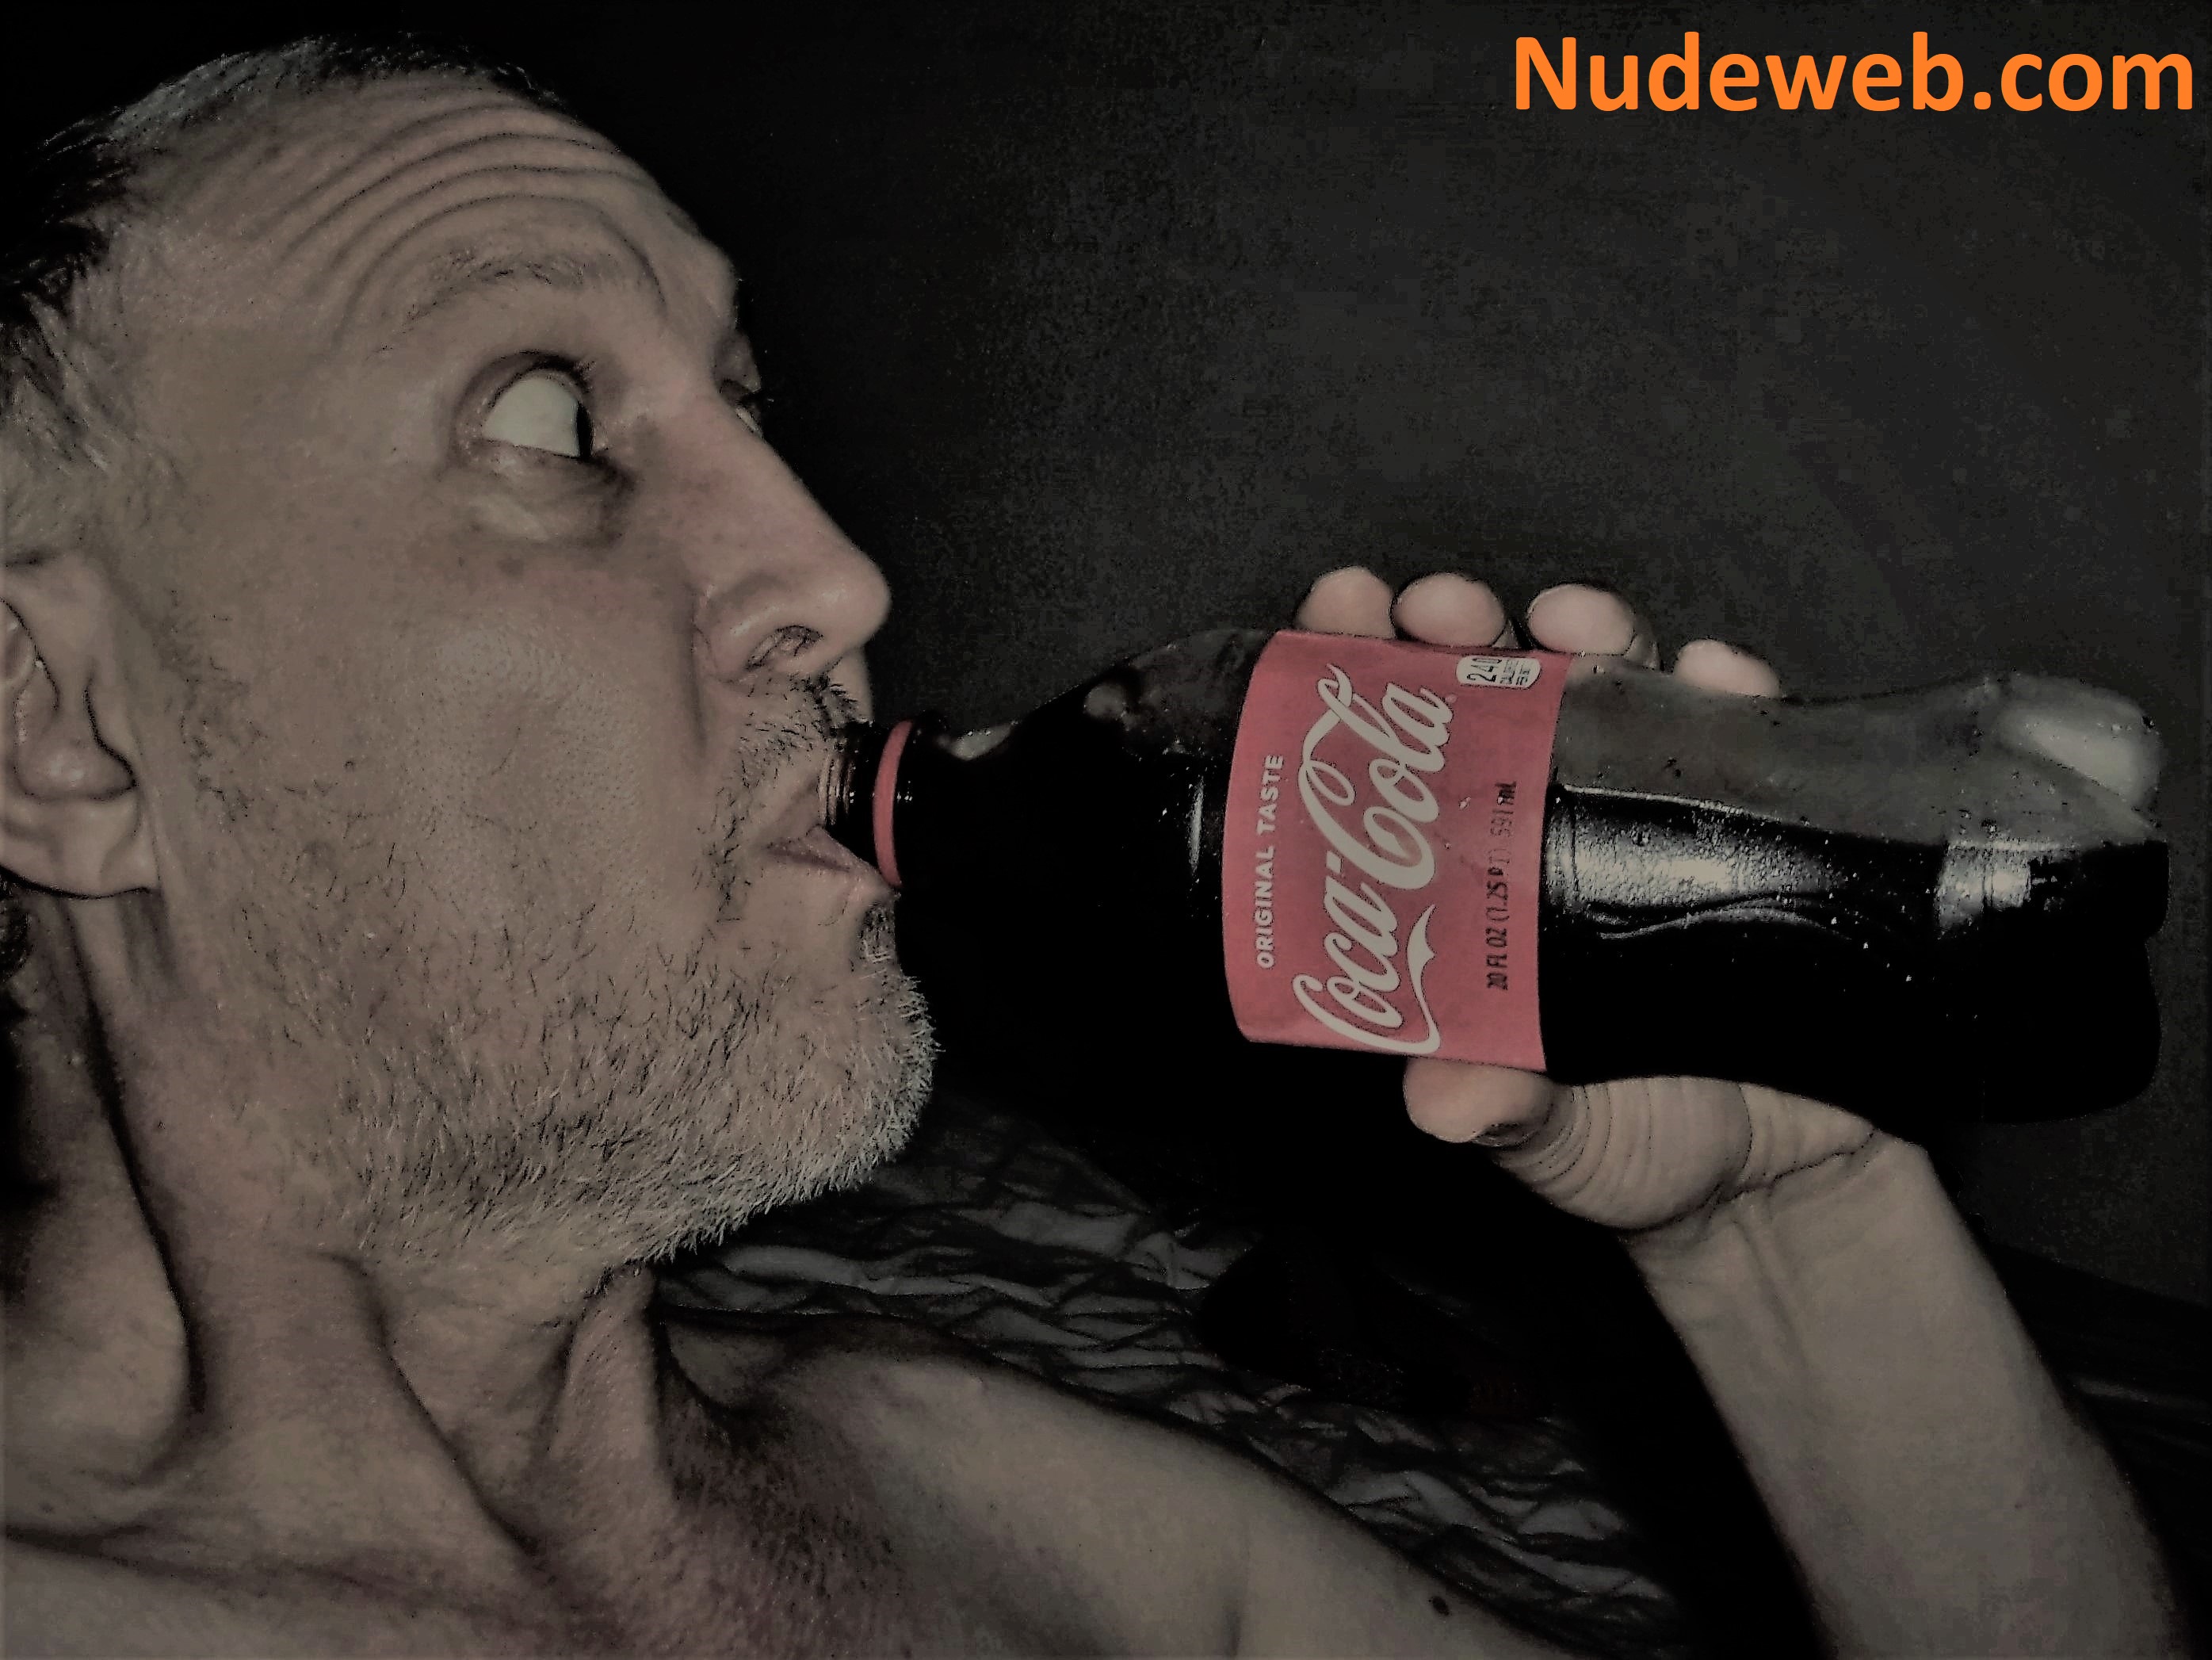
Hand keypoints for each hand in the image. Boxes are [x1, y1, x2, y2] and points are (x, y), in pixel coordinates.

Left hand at [1293, 568, 1880, 1241]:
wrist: (1789, 1175)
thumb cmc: (1639, 1141)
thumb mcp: (1556, 1138)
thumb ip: (1503, 1113)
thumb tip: (1443, 1099)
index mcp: (1465, 885)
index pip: (1392, 761)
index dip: (1358, 679)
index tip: (1335, 620)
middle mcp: (1546, 827)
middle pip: (1489, 694)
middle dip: (1460, 628)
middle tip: (1439, 608)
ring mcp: (1649, 810)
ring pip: (1610, 686)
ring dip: (1588, 631)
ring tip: (1569, 619)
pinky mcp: (1752, 816)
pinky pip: (1745, 733)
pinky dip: (1730, 688)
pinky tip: (1718, 674)